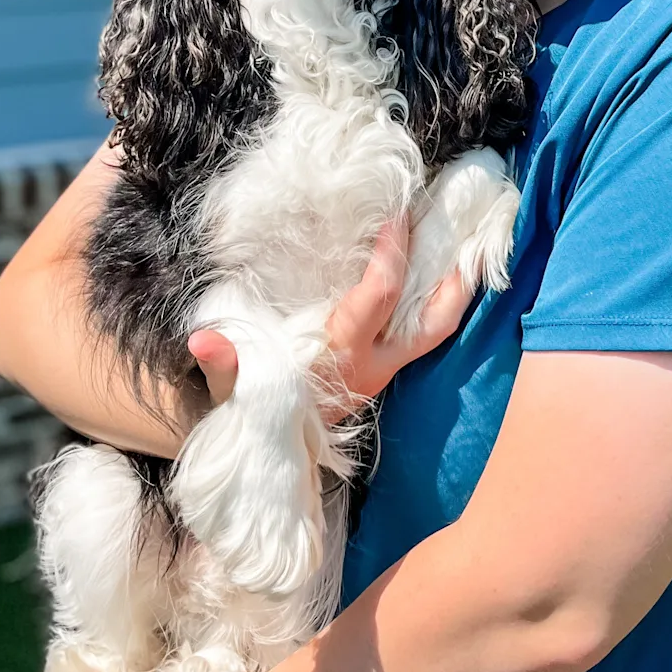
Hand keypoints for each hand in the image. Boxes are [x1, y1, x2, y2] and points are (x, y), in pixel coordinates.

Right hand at [187, 219, 472, 413]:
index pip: (377, 297)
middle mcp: (375, 363)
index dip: (390, 255)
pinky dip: (435, 302)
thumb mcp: (235, 390)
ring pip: (436, 328)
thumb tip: (204, 339)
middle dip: (453, 279)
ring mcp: (385, 369)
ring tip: (466, 244)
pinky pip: (423, 332)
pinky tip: (437, 271)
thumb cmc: (254, 412)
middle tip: (468, 232)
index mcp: (343, 356)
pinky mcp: (384, 370)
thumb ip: (224, 364)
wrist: (269, 457)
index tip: (397, 214)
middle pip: (434, 322)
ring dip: (453, 289)